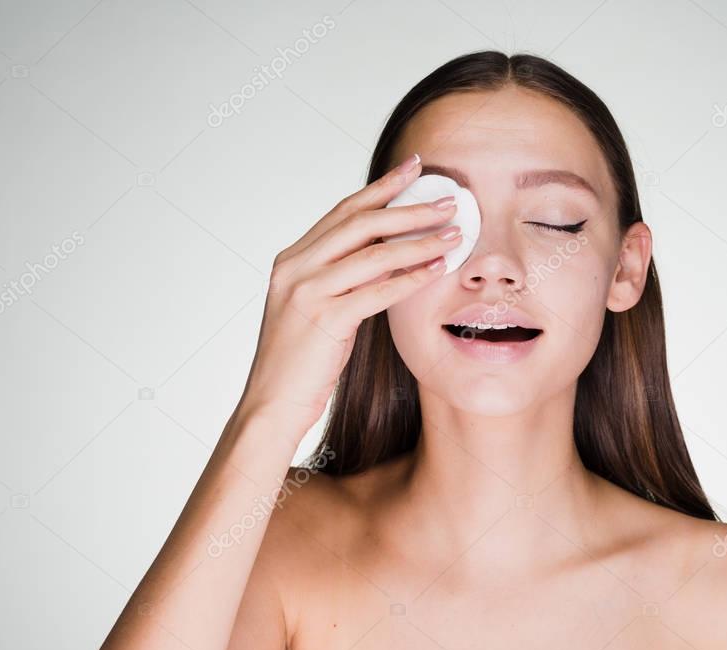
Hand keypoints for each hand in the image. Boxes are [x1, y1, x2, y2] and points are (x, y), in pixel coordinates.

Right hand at [236, 154, 461, 440]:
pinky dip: (411, 278)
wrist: (271, 402)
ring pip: (374, 254)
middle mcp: (295, 268)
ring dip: (420, 242)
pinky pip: (377, 291)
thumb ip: (339, 277)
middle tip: (448, 201)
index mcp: (291, 259)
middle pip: (361, 223)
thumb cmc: (298, 360)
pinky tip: (438, 270)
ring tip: (455, 234)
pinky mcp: (324, 319)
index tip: (414, 169)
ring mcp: (307, 292)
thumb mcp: (313, 307)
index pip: (343, 212)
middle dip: (409, 208)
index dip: (381, 188)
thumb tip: (386, 255)